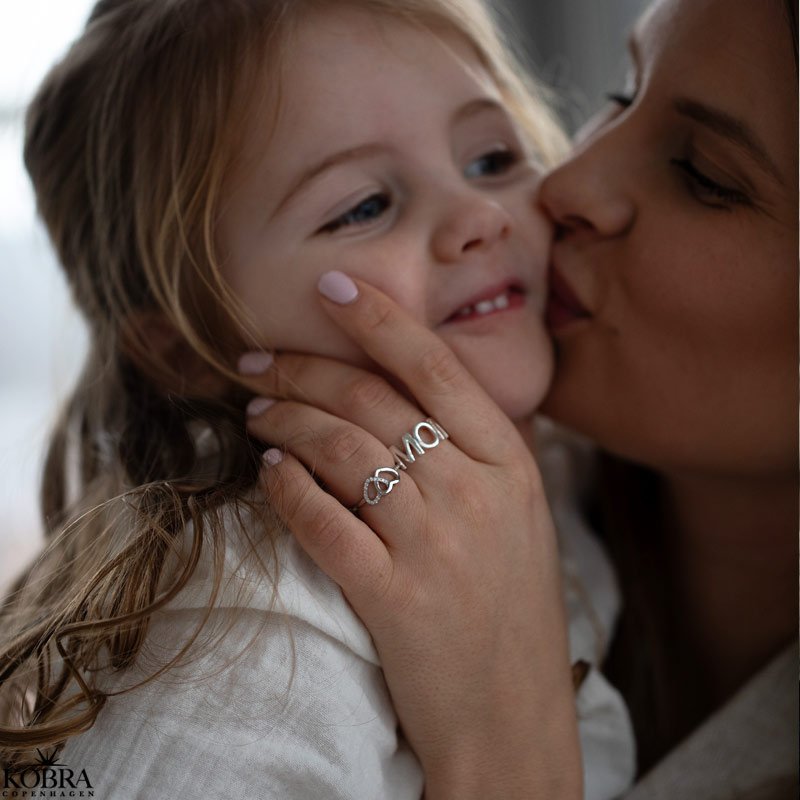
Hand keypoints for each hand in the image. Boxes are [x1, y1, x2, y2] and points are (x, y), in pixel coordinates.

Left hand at [240, 274, 581, 798]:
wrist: (513, 720)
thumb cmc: (513, 613)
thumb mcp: (522, 519)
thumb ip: (480, 454)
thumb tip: (416, 397)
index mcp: (511, 466)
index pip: (437, 368)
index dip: (379, 319)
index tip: (332, 286)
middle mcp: (475, 494)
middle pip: (374, 402)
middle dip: (303, 369)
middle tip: (256, 359)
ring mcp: (436, 546)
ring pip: (341, 452)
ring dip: (285, 423)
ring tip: (254, 413)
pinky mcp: (393, 597)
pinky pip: (324, 522)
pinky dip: (287, 490)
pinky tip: (268, 473)